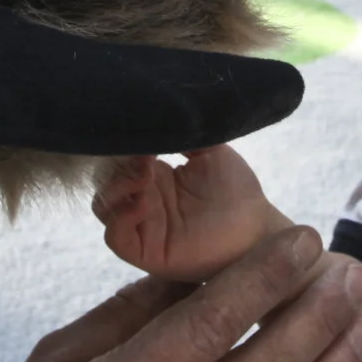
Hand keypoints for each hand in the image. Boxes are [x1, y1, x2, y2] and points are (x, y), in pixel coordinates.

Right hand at [93, 147, 286, 282]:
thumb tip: (160, 109)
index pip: (117, 159)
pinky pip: (115, 237)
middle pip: (104, 180)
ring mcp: (142, 226)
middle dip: (116, 166)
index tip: (141, 136)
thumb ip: (185, 132)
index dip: (122, 147)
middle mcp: (143, 200)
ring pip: (103, 207)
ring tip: (145, 178)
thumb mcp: (211, 150)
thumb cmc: (237, 192)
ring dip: (116, 188)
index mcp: (154, 177)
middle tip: (143, 159)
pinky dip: (121, 218)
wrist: (257, 227)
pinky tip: (144, 202)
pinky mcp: (146, 252)